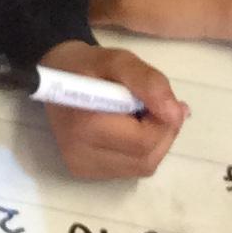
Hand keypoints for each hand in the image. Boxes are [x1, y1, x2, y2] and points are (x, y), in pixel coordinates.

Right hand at [38, 40, 186, 181]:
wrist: (55, 77)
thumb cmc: (87, 66)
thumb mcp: (118, 60)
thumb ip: (149, 82)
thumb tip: (176, 114)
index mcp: (85, 125)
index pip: (144, 141)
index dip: (163, 122)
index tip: (162, 100)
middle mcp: (80, 154)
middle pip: (146, 158)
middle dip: (162, 132)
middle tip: (156, 106)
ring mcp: (82, 167)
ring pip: (142, 166)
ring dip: (154, 142)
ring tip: (142, 116)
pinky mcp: (85, 172)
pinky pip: (130, 168)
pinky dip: (140, 150)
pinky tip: (129, 130)